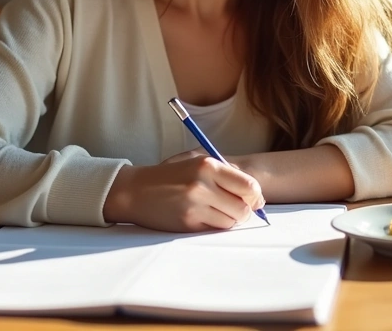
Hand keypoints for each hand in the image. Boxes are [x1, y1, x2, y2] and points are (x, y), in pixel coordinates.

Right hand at [103, 155, 265, 232]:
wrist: (135, 190)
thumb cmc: (170, 175)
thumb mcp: (196, 162)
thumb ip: (226, 173)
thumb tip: (256, 194)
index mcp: (208, 165)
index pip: (249, 186)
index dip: (256, 196)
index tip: (253, 200)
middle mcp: (202, 185)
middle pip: (243, 208)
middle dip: (243, 211)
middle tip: (234, 208)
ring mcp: (194, 206)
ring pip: (230, 222)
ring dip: (227, 219)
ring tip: (214, 210)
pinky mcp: (187, 224)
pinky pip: (214, 230)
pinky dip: (213, 226)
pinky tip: (201, 216)